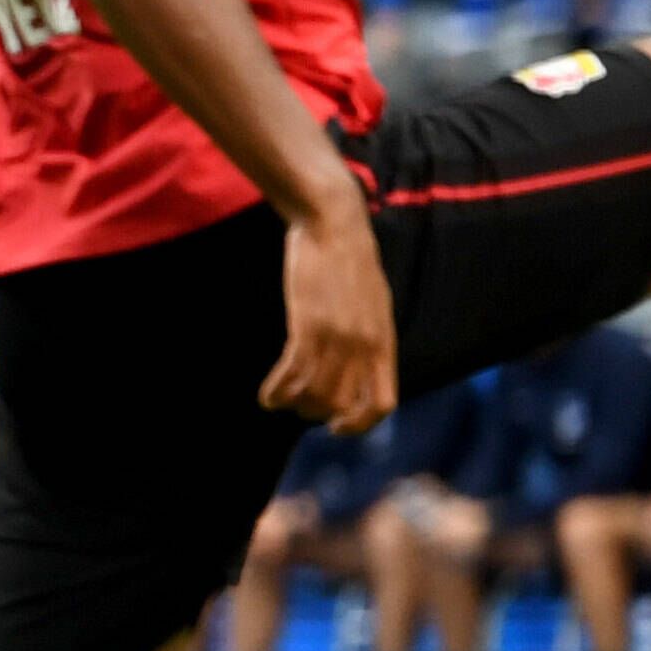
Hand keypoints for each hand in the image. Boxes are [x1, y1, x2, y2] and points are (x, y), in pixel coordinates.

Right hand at [260, 195, 397, 433]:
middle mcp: (363, 345)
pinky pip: (291, 374)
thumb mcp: (374, 303)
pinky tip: (267, 395)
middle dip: (316, 413)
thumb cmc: (349, 260)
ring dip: (293, 404)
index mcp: (383, 343)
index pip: (382, 404)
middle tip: (299, 404)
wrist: (333, 223)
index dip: (359, 425)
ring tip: (279, 400)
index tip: (336, 427)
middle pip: (340, 405)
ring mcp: (336, 336)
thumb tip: (361, 364)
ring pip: (313, 394)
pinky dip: (275, 392)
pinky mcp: (308, 324)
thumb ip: (370, 336)